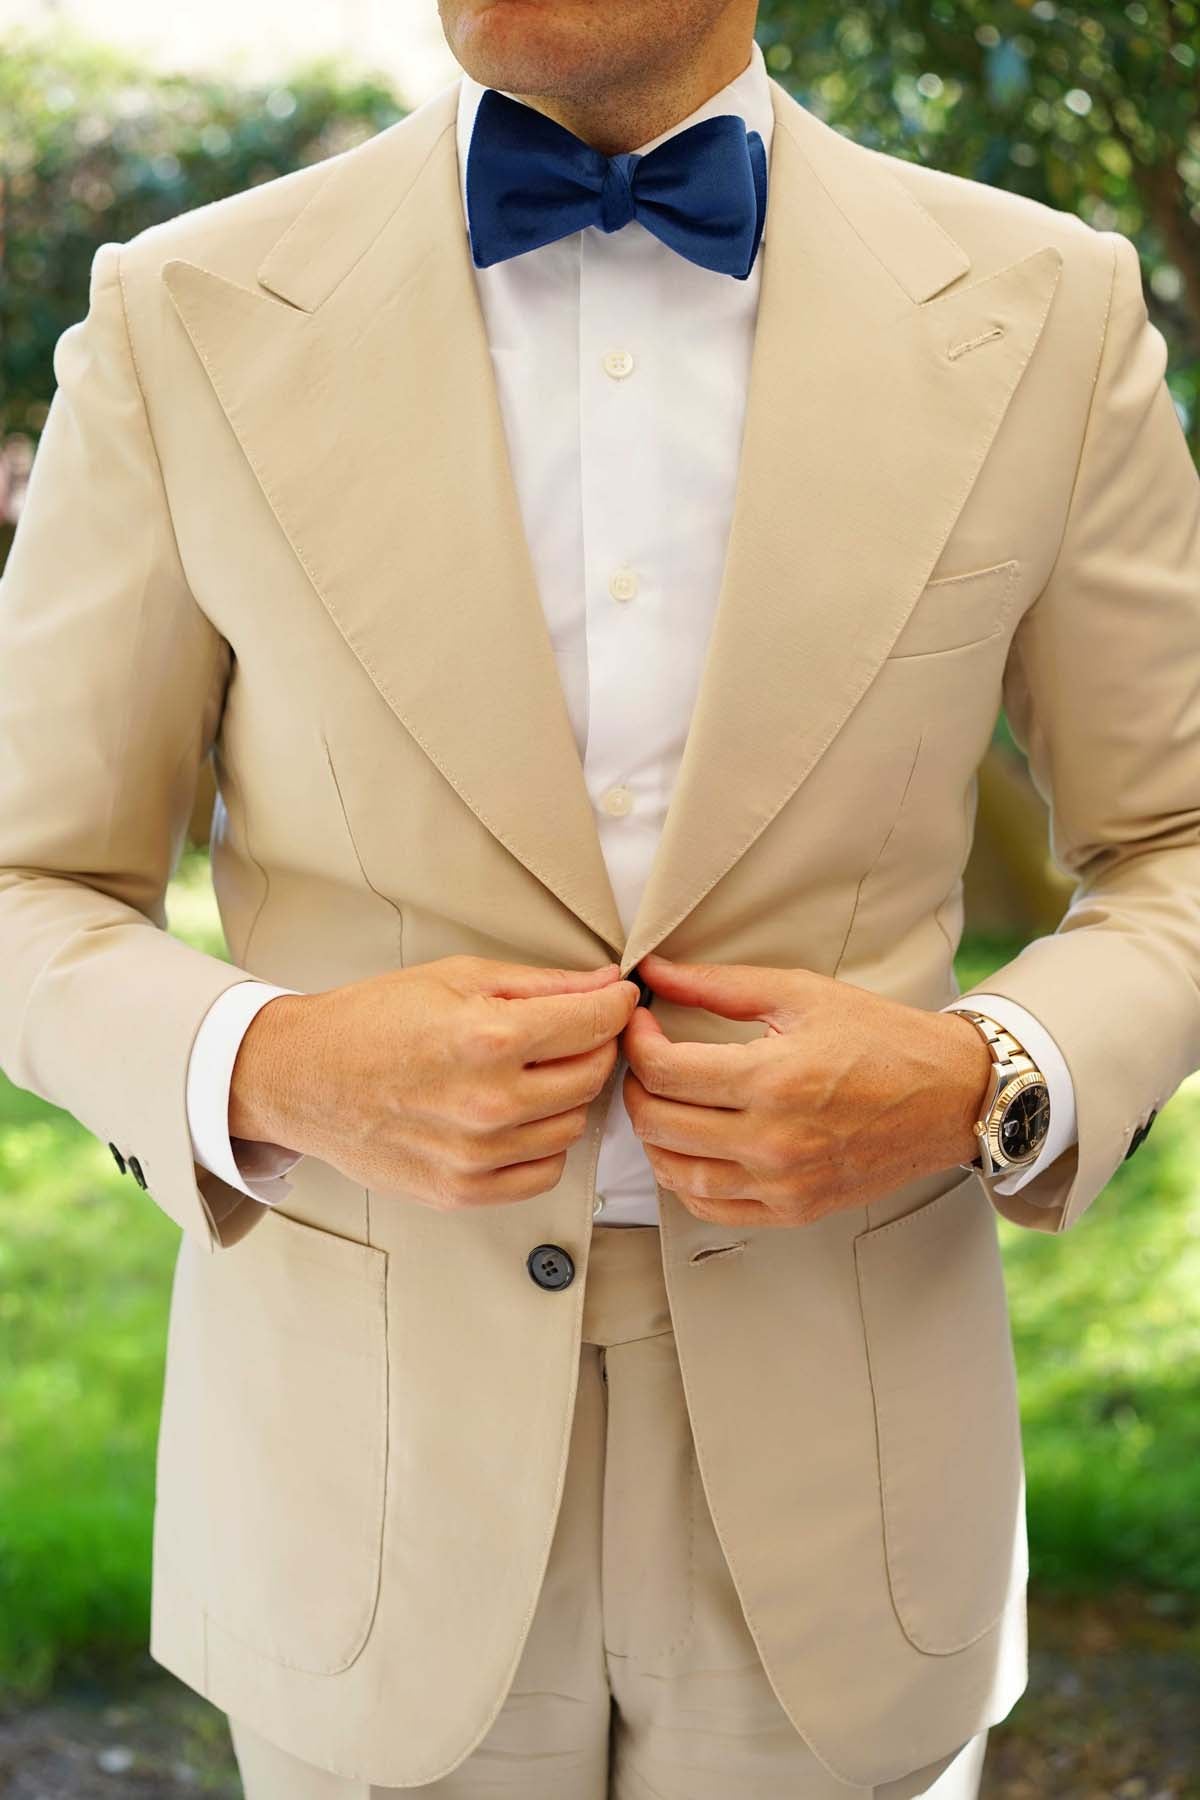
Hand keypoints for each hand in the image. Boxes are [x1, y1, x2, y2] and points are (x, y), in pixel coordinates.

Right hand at [229, 955, 639, 1209]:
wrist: (303, 1076)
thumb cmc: (373, 1019)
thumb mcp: (458, 976)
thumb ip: (542, 983)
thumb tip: (607, 984)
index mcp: (490, 1037)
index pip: (596, 1023)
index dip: (617, 1005)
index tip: (618, 1000)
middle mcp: (490, 1101)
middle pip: (593, 1075)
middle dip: (594, 1046)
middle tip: (571, 1032)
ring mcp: (478, 1153)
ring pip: (574, 1125)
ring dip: (567, 1097)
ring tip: (531, 1073)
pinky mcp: (463, 1190)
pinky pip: (544, 1172)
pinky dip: (542, 1144)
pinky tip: (516, 1116)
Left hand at [620, 952, 993, 1227]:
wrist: (952, 1096)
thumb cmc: (883, 1039)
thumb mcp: (801, 994)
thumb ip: (719, 985)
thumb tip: (654, 972)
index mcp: (774, 1080)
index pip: (664, 1071)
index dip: (635, 1041)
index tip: (640, 1021)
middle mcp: (775, 1141)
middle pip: (658, 1123)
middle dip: (635, 1084)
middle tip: (644, 1058)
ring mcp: (783, 1184)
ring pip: (675, 1173)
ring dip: (652, 1136)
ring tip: (661, 1101)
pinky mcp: (794, 1210)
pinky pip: (711, 1208)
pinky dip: (684, 1180)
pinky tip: (688, 1148)